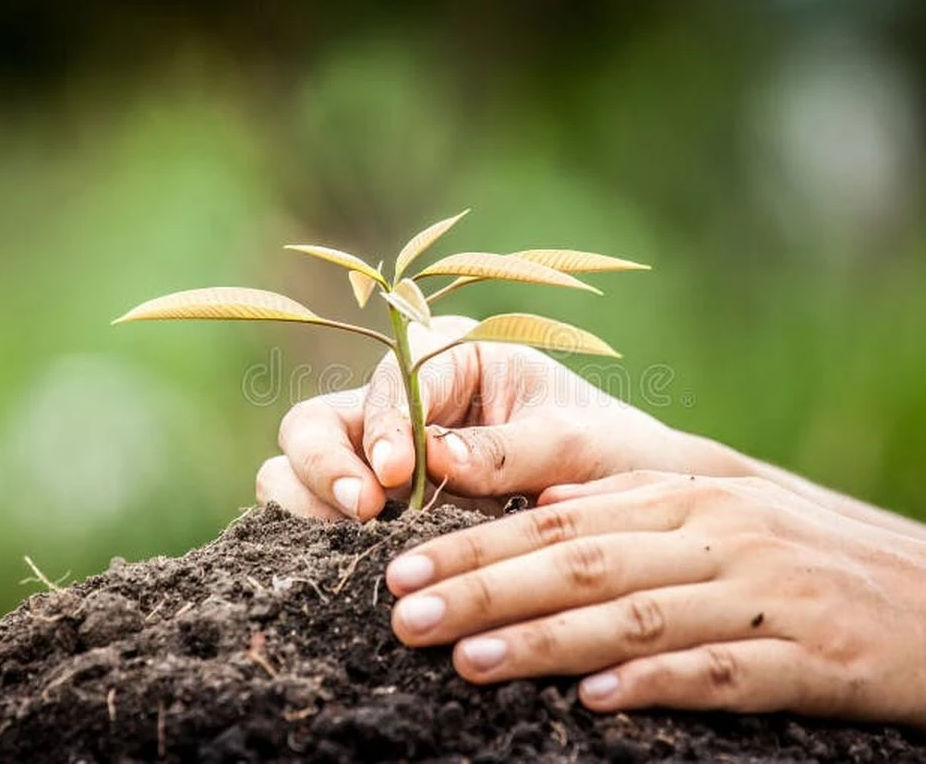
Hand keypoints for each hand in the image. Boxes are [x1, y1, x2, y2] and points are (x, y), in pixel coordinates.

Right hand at [261, 316, 729, 519]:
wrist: (629, 509)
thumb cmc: (608, 453)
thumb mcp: (572, 443)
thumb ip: (506, 449)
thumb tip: (435, 460)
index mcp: (450, 358)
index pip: (390, 379)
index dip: (383, 424)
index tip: (395, 475)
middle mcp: (400, 403)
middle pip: (317, 422)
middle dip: (324, 468)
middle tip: (362, 514)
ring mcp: (379, 460)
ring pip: (297, 471)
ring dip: (310, 507)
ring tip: (354, 544)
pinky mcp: (373, 512)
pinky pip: (318, 520)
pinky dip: (320, 541)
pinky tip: (356, 567)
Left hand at [382, 470, 925, 740]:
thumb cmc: (815, 554)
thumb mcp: (726, 510)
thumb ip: (635, 509)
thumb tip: (535, 514)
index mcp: (690, 490)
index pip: (559, 513)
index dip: (475, 539)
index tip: (401, 565)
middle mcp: (719, 529)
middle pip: (579, 558)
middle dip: (483, 586)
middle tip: (405, 615)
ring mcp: (764, 593)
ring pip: (634, 612)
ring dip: (544, 639)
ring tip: (468, 662)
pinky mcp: (812, 657)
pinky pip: (721, 673)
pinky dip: (655, 683)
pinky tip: (596, 701)